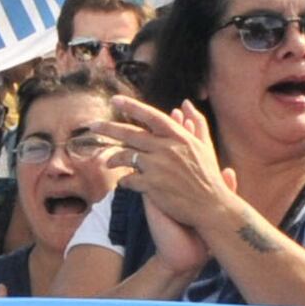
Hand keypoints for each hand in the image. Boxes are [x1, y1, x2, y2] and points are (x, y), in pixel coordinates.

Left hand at [103, 92, 238, 232]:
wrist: (212, 206)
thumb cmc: (209, 176)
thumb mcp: (205, 146)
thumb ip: (196, 122)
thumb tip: (185, 103)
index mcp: (179, 137)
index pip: (151, 116)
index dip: (131, 106)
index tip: (115, 99)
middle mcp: (167, 148)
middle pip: (131, 134)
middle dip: (108, 128)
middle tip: (92, 125)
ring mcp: (158, 167)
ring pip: (126, 157)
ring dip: (113, 159)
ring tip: (107, 162)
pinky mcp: (152, 186)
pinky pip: (128, 179)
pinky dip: (123, 181)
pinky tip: (122, 183)